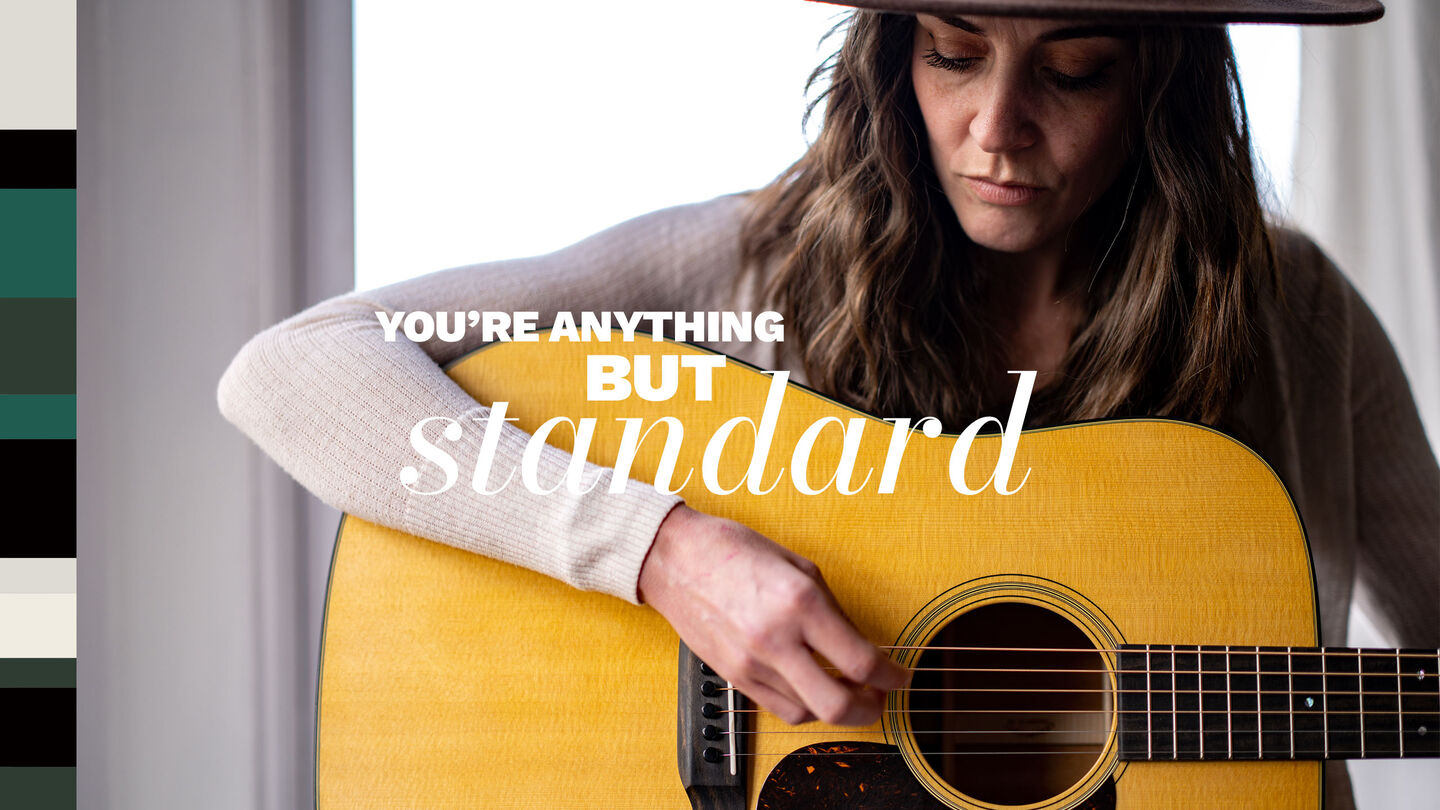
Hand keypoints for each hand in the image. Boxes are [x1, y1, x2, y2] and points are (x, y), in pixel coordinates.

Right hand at [638, 504, 908, 724]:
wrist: (674, 558)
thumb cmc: (734, 551)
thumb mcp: (799, 565)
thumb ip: (831, 609)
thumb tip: (859, 644)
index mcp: (799, 602)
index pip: (860, 660)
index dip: (890, 676)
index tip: (900, 675)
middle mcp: (776, 638)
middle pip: (838, 704)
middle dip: (870, 709)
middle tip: (880, 697)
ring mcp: (752, 663)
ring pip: (809, 712)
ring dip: (836, 708)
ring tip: (847, 692)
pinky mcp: (733, 676)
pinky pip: (778, 708)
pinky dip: (804, 706)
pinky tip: (812, 689)